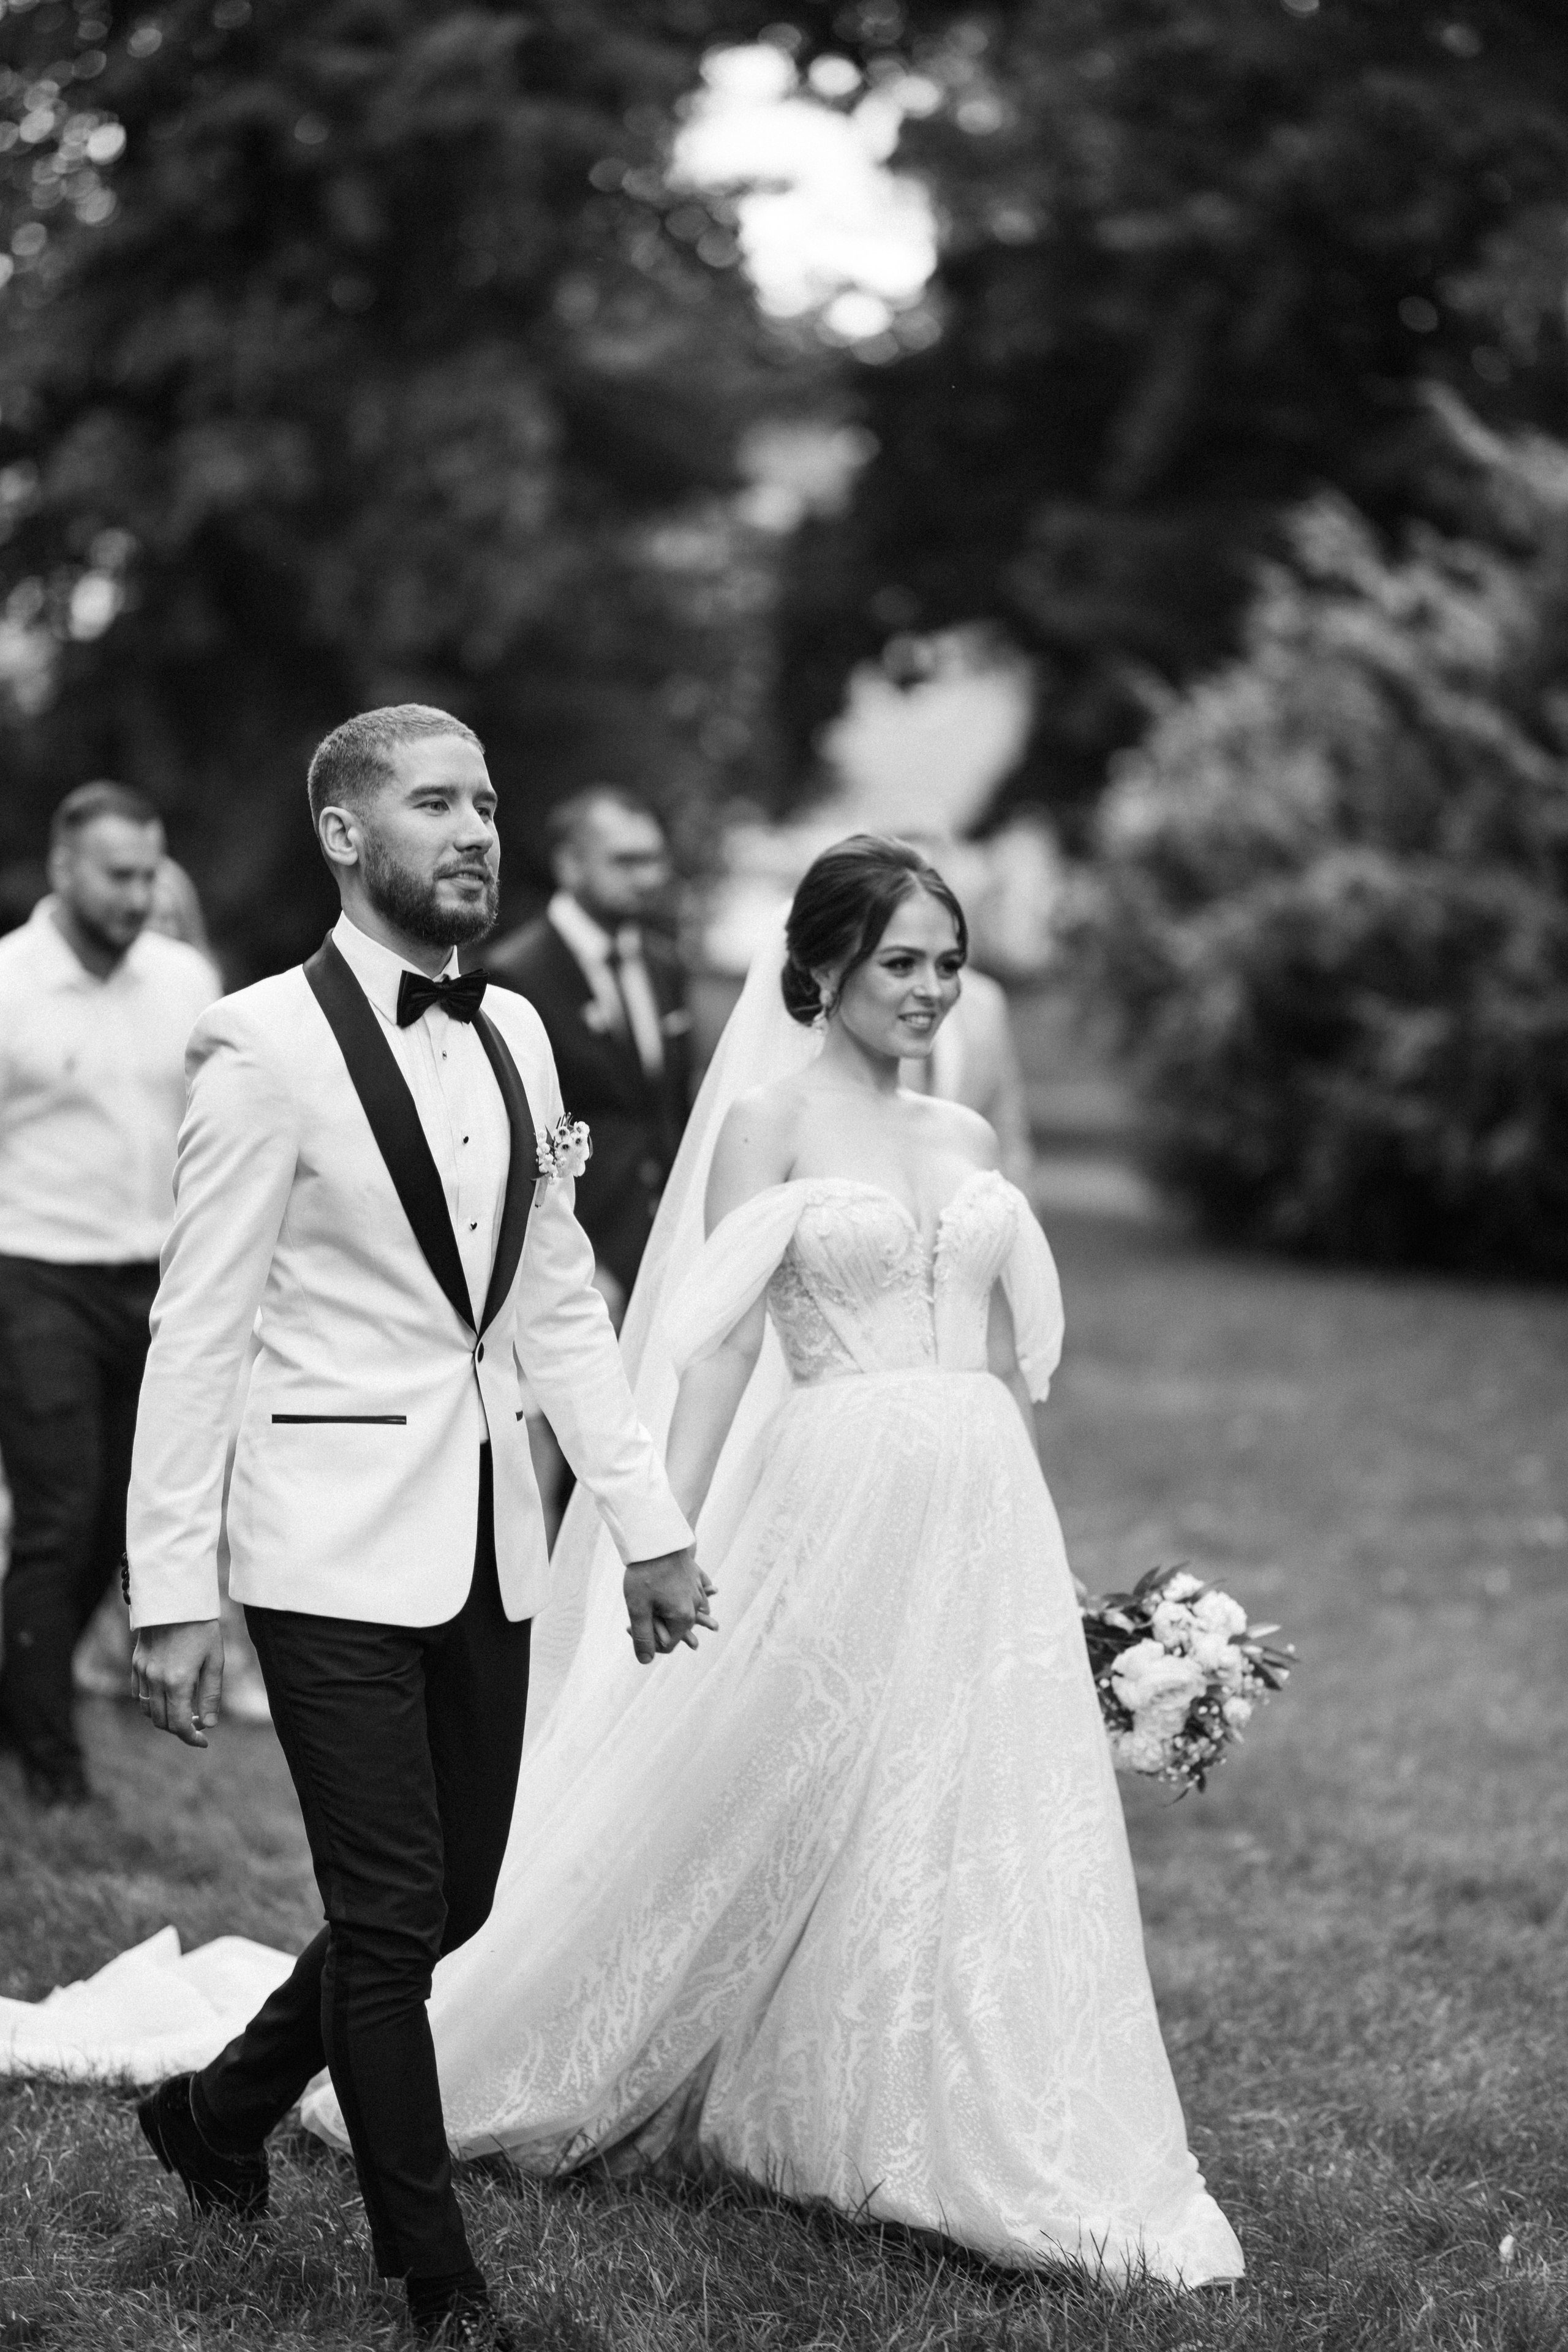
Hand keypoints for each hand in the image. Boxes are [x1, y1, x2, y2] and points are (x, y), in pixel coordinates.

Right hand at [132, 1619, 224, 1746]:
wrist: (176, 1598)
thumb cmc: (202, 1627)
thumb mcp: (215, 1660)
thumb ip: (211, 1694)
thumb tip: (210, 1724)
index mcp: (178, 1681)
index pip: (180, 1724)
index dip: (191, 1738)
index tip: (203, 1741)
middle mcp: (156, 1680)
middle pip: (162, 1722)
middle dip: (180, 1729)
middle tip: (198, 1723)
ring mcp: (142, 1672)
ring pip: (147, 1711)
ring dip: (164, 1717)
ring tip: (183, 1711)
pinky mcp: (135, 1663)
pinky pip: (137, 1694)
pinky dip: (150, 1703)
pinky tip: (166, 1697)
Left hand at [623, 1547, 716, 1665]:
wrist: (656, 1538)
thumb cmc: (644, 1574)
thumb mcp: (637, 1609)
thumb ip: (643, 1637)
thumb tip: (645, 1661)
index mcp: (683, 1617)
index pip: (667, 1645)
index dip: (647, 1641)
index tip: (630, 1626)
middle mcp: (695, 1606)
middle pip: (678, 1629)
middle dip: (659, 1627)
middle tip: (639, 1611)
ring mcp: (698, 1590)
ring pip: (688, 1612)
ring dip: (672, 1613)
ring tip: (655, 1605)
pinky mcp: (696, 1577)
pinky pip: (697, 1593)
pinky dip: (689, 1597)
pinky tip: (679, 1594)